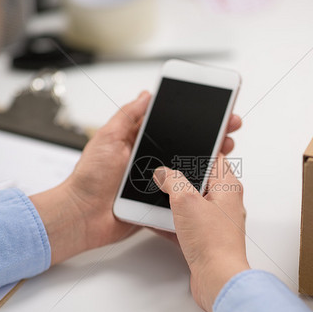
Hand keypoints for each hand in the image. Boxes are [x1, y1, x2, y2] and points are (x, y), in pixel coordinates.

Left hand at [31, 91, 242, 264]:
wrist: (83, 216)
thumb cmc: (89, 178)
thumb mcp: (107, 138)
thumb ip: (127, 117)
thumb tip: (146, 95)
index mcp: (139, 142)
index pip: (173, 125)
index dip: (193, 118)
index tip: (213, 110)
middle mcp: (151, 160)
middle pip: (186, 145)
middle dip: (210, 136)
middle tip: (229, 127)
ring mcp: (157, 181)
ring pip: (188, 168)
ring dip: (209, 160)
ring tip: (225, 149)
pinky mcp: (160, 201)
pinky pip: (182, 192)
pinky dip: (197, 186)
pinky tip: (213, 178)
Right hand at [153, 155, 249, 311]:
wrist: (217, 280)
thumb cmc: (213, 243)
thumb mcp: (186, 201)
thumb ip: (173, 181)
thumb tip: (164, 172)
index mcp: (228, 187)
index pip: (215, 159)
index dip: (197, 152)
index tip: (179, 149)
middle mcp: (224, 203)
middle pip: (199, 181)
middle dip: (179, 178)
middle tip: (162, 174)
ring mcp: (214, 222)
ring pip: (190, 204)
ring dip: (172, 201)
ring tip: (154, 195)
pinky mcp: (204, 239)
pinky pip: (184, 224)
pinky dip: (170, 221)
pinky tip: (154, 220)